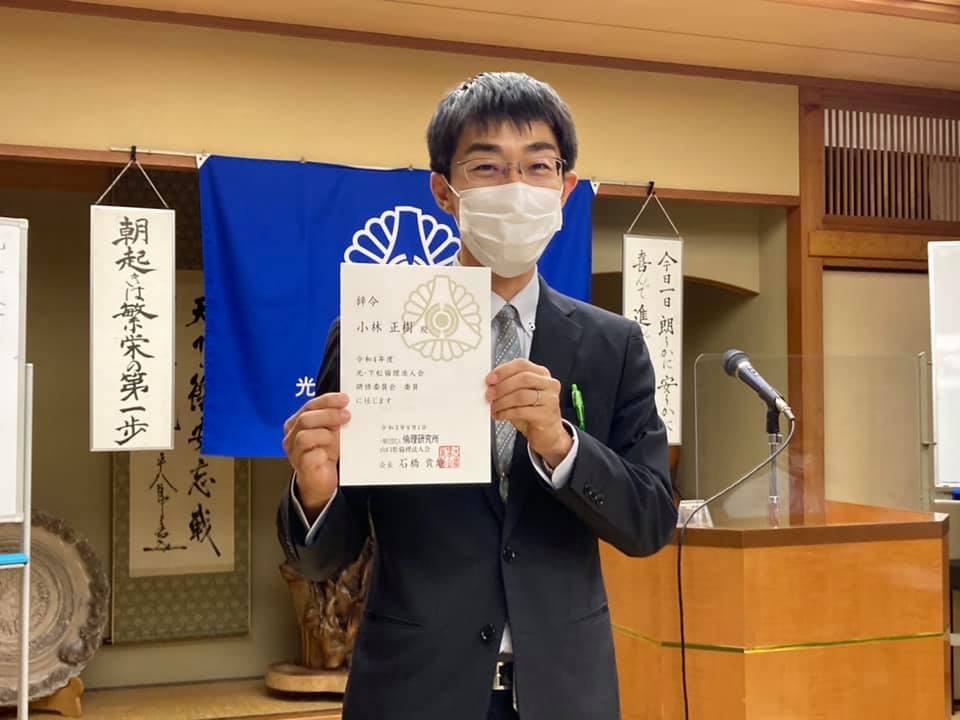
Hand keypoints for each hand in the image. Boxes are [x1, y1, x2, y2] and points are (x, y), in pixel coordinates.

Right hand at [283, 392, 350, 519]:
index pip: (309, 406)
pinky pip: (310, 457)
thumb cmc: (324, 454)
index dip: (327, 400)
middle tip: (347, 416)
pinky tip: (328, 456)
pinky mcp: (302, 467)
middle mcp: (292, 436)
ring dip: (326, 435)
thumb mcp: (330, 432)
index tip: (344, 399)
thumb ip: (333, 419)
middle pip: (306, 419)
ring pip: (305, 436)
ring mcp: (294, 452)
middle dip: (328, 415)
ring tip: (337, 440)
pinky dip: (322, 454)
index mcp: (297, 423)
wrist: (321, 481)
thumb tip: (346, 406)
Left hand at [486, 359, 572, 467]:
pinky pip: (521, 411)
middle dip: (502, 386)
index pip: (522, 364)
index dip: (503, 370)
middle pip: (523, 378)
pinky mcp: (546, 415)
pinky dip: (506, 413)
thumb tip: (490, 385)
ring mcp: (550, 399)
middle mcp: (549, 384)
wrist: (547, 434)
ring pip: (521, 395)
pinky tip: (500, 415)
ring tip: (494, 407)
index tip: (490, 379)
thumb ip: (509, 386)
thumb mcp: (521, 394)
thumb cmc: (532, 412)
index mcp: (542, 374)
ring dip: (502, 401)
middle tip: (489, 394)